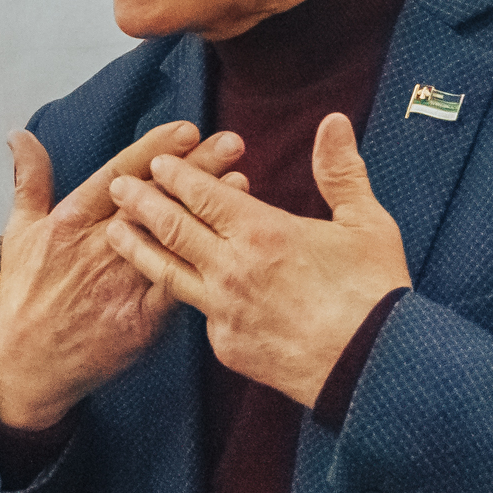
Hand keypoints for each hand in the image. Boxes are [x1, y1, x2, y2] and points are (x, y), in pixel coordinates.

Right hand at [0, 122, 246, 429]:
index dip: (154, 150)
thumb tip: (19, 134)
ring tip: (244, 180)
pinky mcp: (142, 317)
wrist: (29, 363)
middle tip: (232, 141)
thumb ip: (28, 180)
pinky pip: (179, 285)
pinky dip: (207, 261)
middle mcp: (100, 247)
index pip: (118, 175)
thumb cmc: (24, 295)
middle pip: (156, 199)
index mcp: (71, 222)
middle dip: (196, 168)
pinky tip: (232, 243)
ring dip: (210, 210)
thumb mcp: (18, 232)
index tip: (187, 129)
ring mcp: (123, 282)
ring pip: (174, 238)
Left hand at [105, 111, 409, 407]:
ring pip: (167, 272)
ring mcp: (224, 310)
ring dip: (137, 248)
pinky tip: (169, 287)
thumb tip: (333, 122)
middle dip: (140, 203)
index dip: (176, 176)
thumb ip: (341, 171)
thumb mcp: (366, 223)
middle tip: (117, 187)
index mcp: (262, 232)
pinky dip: (184, 296)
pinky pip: (199, 315)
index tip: (156, 163)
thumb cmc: (376, 293)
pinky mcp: (227, 345)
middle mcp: (232, 268)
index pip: (202, 195)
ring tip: (113, 231)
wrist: (379, 369)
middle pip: (172, 228)